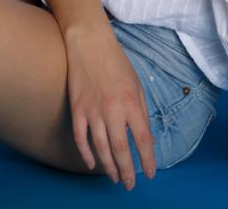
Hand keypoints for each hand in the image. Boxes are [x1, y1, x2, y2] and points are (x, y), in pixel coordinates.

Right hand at [62, 23, 156, 189]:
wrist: (89, 43)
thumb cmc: (116, 63)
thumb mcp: (137, 85)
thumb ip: (142, 112)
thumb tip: (147, 138)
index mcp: (131, 103)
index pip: (143, 140)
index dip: (147, 160)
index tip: (150, 174)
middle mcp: (113, 110)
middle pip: (121, 149)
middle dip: (128, 171)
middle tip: (130, 185)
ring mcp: (92, 110)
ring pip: (101, 147)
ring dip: (110, 167)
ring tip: (116, 179)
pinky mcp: (77, 108)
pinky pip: (81, 137)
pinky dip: (86, 154)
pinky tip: (93, 164)